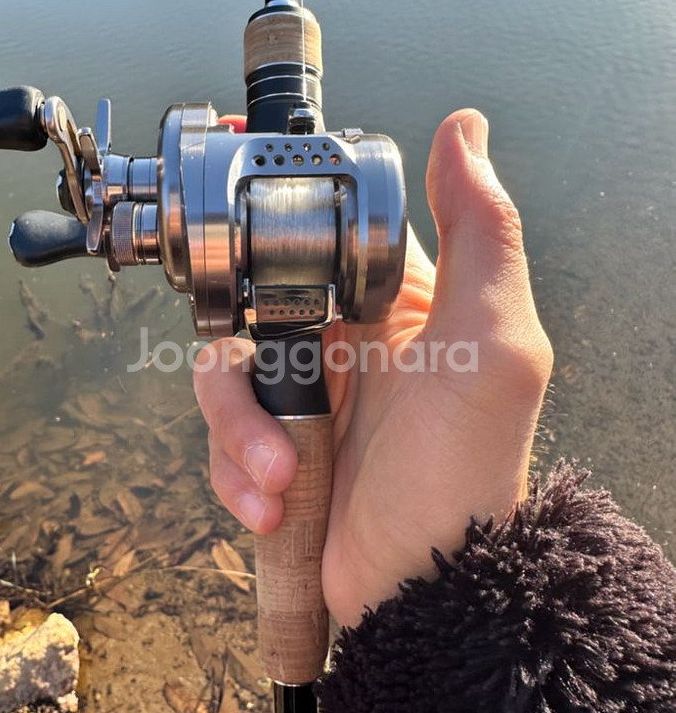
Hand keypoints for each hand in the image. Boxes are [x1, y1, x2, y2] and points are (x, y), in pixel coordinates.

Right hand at [194, 110, 552, 626]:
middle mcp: (341, 343)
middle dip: (247, 372)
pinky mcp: (272, 448)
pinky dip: (235, 472)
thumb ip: (481, 231)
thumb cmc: (468, 467)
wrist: (427, 584)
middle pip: (247, 309)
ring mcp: (302, 399)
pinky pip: (219, 439)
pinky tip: (274, 503)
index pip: (319, 237)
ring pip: (222, 377)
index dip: (278, 225)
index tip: (243, 218)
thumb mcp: (494, 340)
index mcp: (391, 303)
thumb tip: (463, 128)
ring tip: (282, 475)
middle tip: (276, 408)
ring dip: (240, 432)